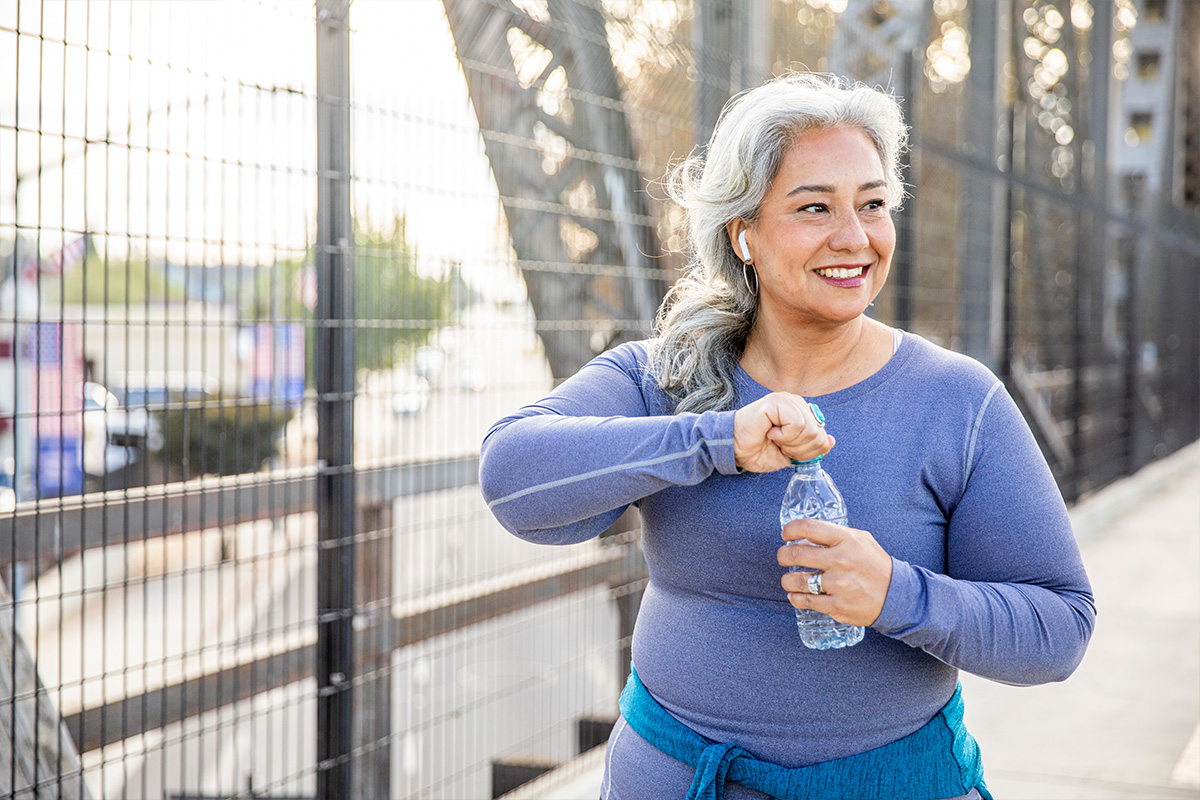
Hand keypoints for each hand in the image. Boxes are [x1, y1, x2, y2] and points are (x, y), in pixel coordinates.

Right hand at [733, 392, 833, 472]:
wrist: (733, 449)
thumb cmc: (758, 449)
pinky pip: (797, 424)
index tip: (789, 452)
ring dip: (791, 443)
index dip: (809, 451)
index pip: (823, 434)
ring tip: (775, 439)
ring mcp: (786, 400)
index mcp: (801, 413)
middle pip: (818, 433)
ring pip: (809, 429)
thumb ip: (811, 447)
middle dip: (800, 449)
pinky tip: (771, 432)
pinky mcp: (776, 402)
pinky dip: (784, 435)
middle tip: (781, 447)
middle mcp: (796, 403)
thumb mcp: (791, 454)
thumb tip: (830, 441)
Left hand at [777, 519, 891, 626]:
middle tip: (783, 557)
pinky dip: (796, 598)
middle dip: (783, 555)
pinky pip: (806, 601)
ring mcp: (838, 584)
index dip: (791, 529)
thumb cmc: (875, 565)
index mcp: (846, 540)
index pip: (809, 528)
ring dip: (786, 579)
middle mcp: (841, 560)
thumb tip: (807, 533)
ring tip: (788, 579)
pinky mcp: (837, 605)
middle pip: (796, 554)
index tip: (785, 534)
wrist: (896, 595)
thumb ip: (836, 534)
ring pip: (796, 580)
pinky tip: (795, 594)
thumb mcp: (861, 540)